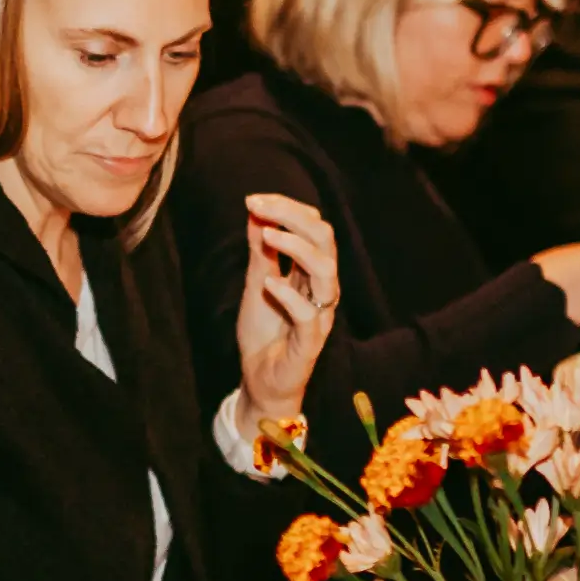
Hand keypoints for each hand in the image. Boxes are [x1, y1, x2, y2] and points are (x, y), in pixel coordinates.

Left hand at [236, 192, 341, 419]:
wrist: (259, 380)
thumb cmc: (264, 333)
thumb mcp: (256, 284)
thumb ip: (259, 252)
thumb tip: (255, 211)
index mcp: (310, 271)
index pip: (312, 227)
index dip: (286, 209)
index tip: (254, 200)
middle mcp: (321, 288)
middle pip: (324, 240)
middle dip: (292, 217)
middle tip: (259, 207)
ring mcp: (319, 314)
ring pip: (325, 271)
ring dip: (296, 248)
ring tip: (267, 236)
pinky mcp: (310, 342)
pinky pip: (308, 315)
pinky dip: (289, 295)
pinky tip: (269, 285)